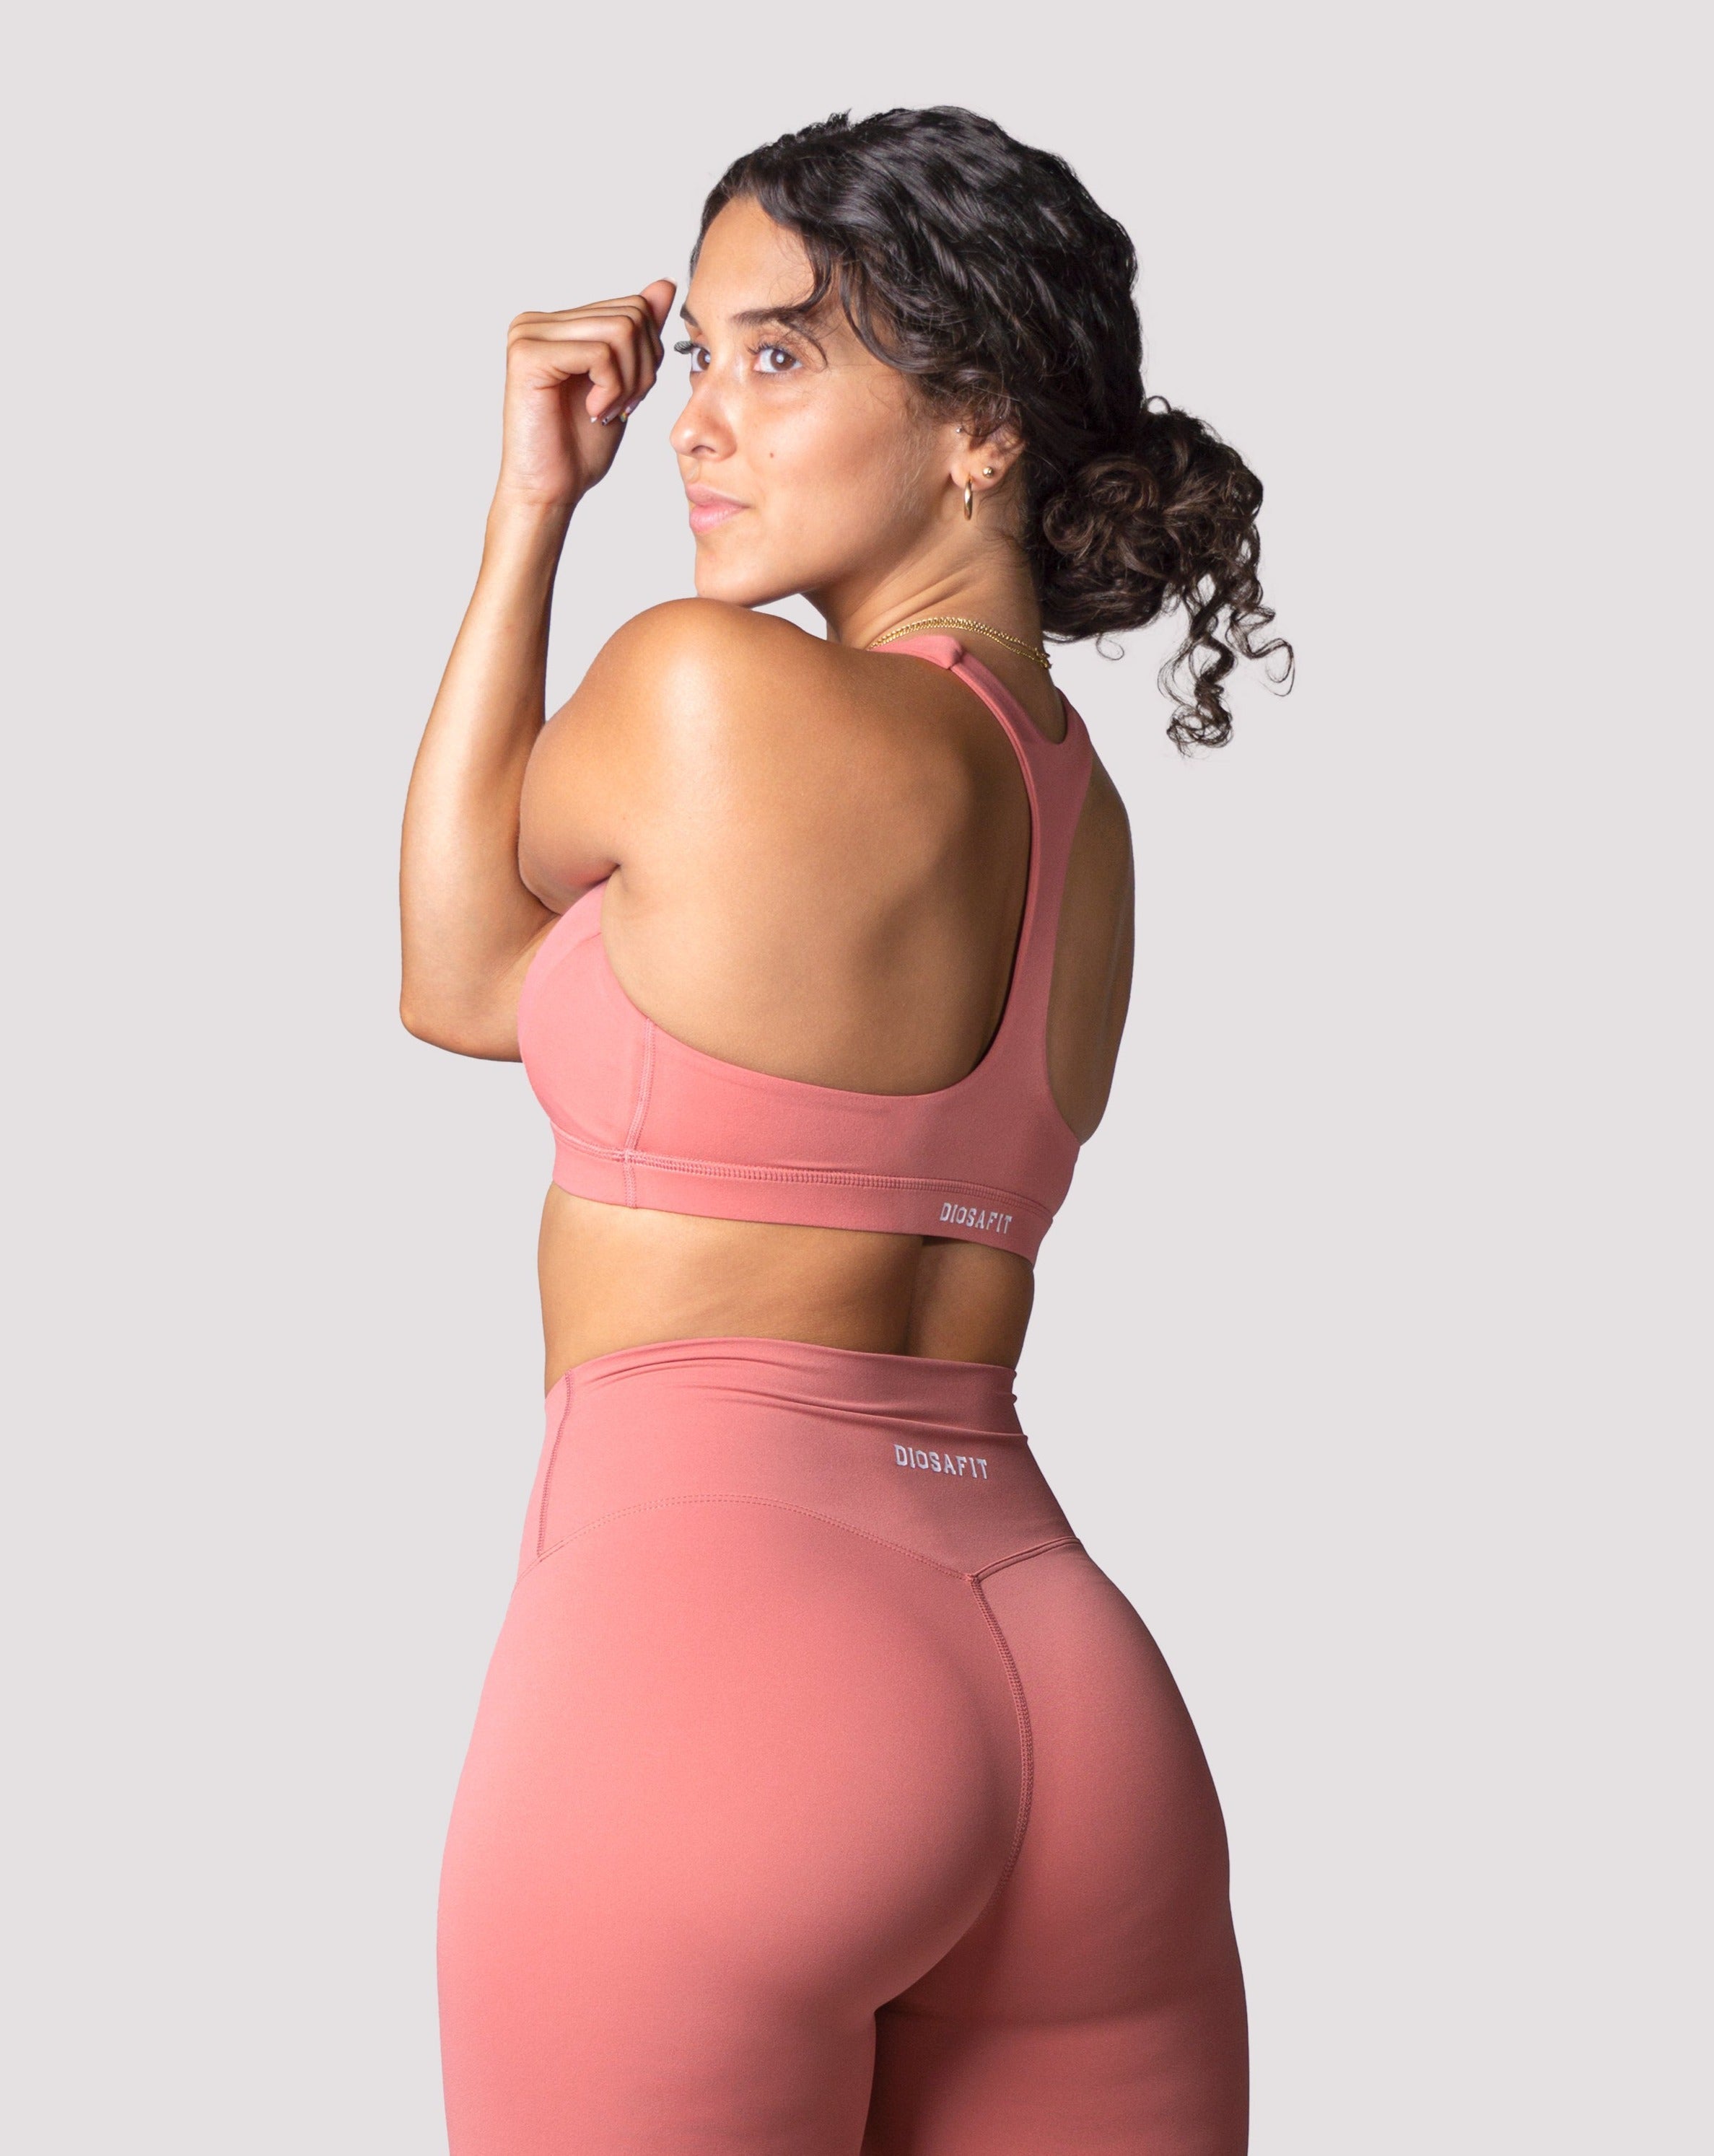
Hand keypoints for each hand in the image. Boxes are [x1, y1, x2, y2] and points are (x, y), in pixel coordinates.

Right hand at [497, 280, 676, 509]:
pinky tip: (593, 411)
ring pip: (621, 331)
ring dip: (628, 382)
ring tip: (606, 410)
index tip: (629, 396)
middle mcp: (539, 320)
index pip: (634, 308)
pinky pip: (599, 353)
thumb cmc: (580, 446)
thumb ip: (639, 333)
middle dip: (642, 369)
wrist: (552, 489)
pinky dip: (611, 388)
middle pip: (632, 314)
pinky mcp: (528, 354)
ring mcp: (529, 333)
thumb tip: (663, 285)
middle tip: (621, 407)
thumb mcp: (625, 382)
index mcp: (559, 324)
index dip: (648, 357)